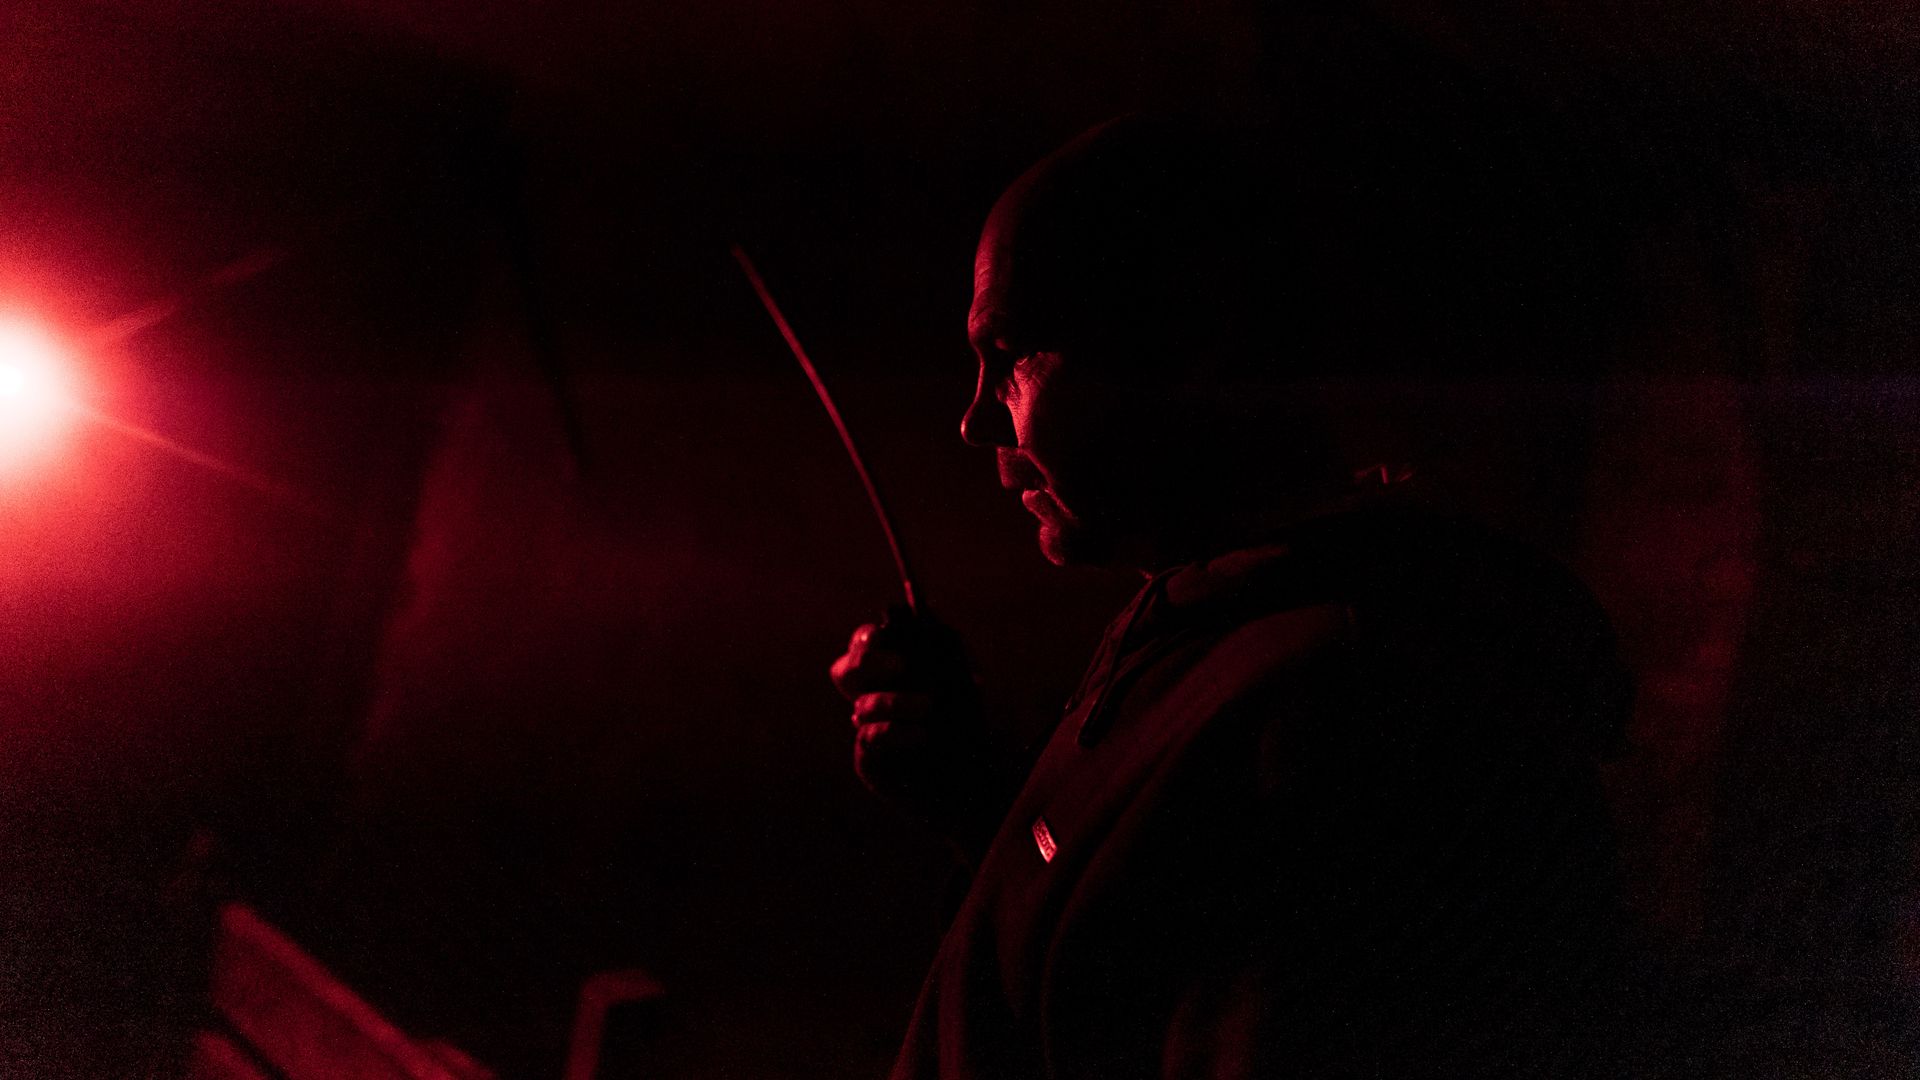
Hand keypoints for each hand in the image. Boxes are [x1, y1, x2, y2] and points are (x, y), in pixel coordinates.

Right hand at [830, 606, 992, 824]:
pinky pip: (870, 738)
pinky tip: (922, 734)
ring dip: (897, 701)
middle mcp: (874, 697)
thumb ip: (945, 642)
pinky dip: (897, 730)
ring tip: (929, 707)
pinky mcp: (869, 761)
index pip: (864, 645)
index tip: (883, 634)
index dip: (867, 638)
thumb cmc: (972, 725)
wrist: (981, 779)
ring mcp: (868, 730)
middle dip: (865, 663)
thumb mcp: (966, 676)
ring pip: (862, 705)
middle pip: (844, 672)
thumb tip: (924, 607)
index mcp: (891, 671)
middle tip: (899, 665)